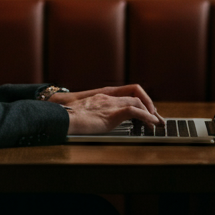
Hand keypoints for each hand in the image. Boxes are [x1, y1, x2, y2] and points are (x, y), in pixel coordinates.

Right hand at [48, 84, 162, 134]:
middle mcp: (107, 96)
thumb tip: (89, 121)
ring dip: (150, 112)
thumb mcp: (78, 110)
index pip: (127, 90)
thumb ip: (89, 112)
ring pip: (138, 101)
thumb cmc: (64, 114)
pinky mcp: (111, 114)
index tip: (146, 111)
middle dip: (149, 105)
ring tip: (155, 124)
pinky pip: (135, 111)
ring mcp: (109, 103)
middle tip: (155, 118)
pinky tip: (150, 123)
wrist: (59, 116)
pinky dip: (146, 116)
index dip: (140, 98)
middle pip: (136, 94)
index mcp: (101, 95)